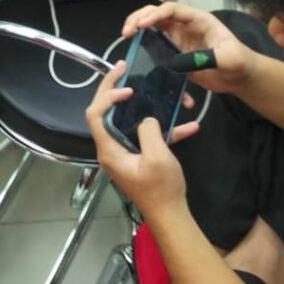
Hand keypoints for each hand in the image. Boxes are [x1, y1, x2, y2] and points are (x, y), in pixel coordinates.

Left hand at [85, 61, 192, 221]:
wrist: (171, 216)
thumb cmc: (161, 189)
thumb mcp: (157, 157)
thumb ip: (148, 131)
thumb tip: (146, 119)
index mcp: (109, 149)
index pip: (95, 114)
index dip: (107, 96)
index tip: (128, 89)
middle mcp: (111, 148)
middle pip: (105, 112)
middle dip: (113, 88)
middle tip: (124, 67)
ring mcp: (124, 152)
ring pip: (125, 120)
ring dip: (138, 103)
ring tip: (145, 83)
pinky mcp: (138, 156)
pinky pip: (145, 135)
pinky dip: (163, 128)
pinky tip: (188, 124)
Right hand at [122, 2, 258, 94]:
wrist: (240, 77)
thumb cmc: (239, 62)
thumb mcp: (229, 58)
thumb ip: (208, 58)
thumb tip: (178, 63)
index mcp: (198, 19)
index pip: (172, 10)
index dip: (155, 15)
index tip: (141, 25)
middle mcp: (185, 26)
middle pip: (157, 14)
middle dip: (139, 18)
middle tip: (126, 31)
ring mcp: (178, 39)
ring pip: (152, 28)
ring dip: (137, 29)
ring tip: (125, 37)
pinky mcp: (174, 54)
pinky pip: (155, 46)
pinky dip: (143, 47)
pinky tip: (134, 53)